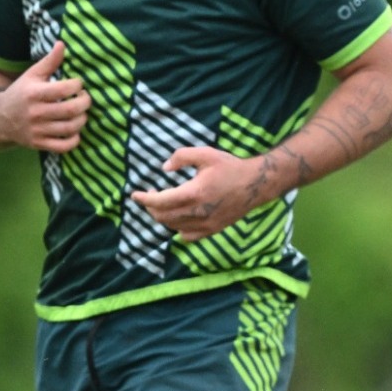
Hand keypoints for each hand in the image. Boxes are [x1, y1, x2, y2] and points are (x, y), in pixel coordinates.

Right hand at [0, 42, 91, 152]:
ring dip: (82, 119)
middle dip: (85, 103)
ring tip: (81, 112)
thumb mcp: (32, 75)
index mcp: (34, 93)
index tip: (78, 84)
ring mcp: (38, 130)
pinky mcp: (40, 144)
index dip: (77, 85)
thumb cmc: (21, 93)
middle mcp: (36, 113)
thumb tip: (63, 44)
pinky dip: (74, 139)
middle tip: (84, 98)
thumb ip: (49, 61)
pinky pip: (64, 146)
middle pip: (71, 110)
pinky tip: (74, 130)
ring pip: (71, 127)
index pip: (64, 90)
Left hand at [132, 146, 283, 240]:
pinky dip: (177, 229)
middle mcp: (199, 212)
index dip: (144, 199)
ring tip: (163, 205)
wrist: (256, 185)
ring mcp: (206, 224)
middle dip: (151, 207)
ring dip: (163, 217)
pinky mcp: (213, 229)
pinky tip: (178, 219)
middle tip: (151, 196)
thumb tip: (164, 169)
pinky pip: (187, 236)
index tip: (135, 195)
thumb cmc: (230, 167)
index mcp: (194, 193)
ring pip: (173, 227)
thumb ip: (181, 157)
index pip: (160, 202)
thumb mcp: (205, 154)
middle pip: (163, 217)